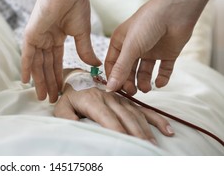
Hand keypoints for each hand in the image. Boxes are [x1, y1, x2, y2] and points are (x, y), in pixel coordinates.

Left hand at [21, 0, 100, 102]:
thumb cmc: (76, 4)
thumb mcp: (82, 32)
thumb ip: (85, 50)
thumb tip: (95, 65)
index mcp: (57, 37)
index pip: (56, 61)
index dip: (58, 76)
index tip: (61, 91)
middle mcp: (46, 38)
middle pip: (46, 66)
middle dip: (49, 83)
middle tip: (51, 99)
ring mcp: (38, 36)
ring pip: (38, 63)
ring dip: (40, 80)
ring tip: (43, 97)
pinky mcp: (31, 34)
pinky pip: (27, 54)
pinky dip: (26, 67)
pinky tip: (27, 81)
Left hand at [54, 82, 173, 143]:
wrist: (77, 79)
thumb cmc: (69, 97)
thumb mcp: (62, 106)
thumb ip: (66, 117)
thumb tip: (74, 125)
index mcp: (92, 100)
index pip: (107, 117)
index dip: (117, 130)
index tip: (125, 143)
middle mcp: (109, 97)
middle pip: (125, 117)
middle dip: (136, 134)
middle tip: (146, 150)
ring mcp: (120, 98)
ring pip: (136, 114)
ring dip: (146, 130)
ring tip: (154, 145)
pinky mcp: (127, 100)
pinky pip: (144, 109)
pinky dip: (156, 119)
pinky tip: (167, 130)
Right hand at [105, 0, 193, 94]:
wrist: (175, 11)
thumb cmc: (147, 23)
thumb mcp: (130, 47)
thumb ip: (121, 69)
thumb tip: (109, 88)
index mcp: (121, 42)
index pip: (112, 64)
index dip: (113, 77)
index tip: (115, 90)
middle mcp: (134, 47)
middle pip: (128, 70)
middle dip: (129, 81)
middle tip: (132, 92)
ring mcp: (151, 50)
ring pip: (144, 72)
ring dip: (144, 82)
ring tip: (146, 89)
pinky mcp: (167, 53)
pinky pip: (163, 70)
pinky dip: (162, 78)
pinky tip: (160, 83)